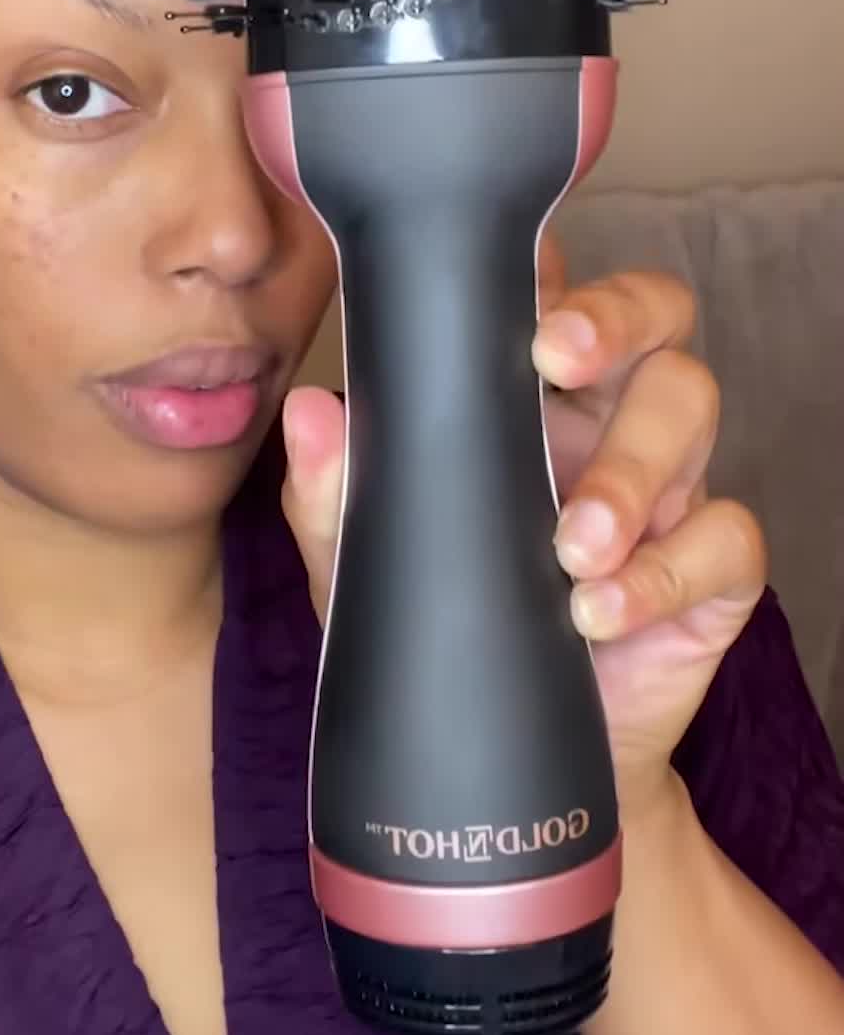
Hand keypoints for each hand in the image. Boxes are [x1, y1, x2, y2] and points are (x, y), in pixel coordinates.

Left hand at [281, 231, 766, 827]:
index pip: (551, 292)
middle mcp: (605, 416)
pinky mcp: (712, 570)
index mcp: (524, 391)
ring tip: (571, 545)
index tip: (514, 284)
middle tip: (557, 359)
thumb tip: (310, 412)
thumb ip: (334, 493)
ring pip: (691, 403)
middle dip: (614, 318)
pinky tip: (600, 612)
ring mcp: (669, 487)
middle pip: (653, 312)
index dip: (546, 270)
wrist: (506, 764)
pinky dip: (663, 571)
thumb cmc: (442, 629)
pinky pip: (724, 536)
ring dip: (631, 467)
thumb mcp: (364, 568)